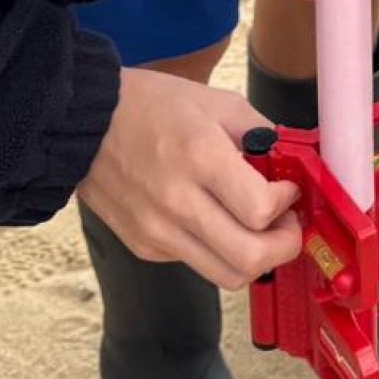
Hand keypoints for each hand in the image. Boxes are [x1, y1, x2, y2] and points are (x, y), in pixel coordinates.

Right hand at [78, 75, 301, 288]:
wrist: (85, 123)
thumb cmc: (151, 106)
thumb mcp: (217, 102)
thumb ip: (262, 133)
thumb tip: (293, 164)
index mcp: (200, 157)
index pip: (260, 211)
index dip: (286, 204)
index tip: (286, 189)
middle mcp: (177, 202)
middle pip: (250, 260)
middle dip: (284, 246)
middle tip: (284, 223)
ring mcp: (157, 231)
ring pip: (227, 276)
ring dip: (254, 257)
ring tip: (255, 228)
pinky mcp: (144, 246)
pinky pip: (197, 263)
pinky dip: (216, 249)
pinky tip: (212, 218)